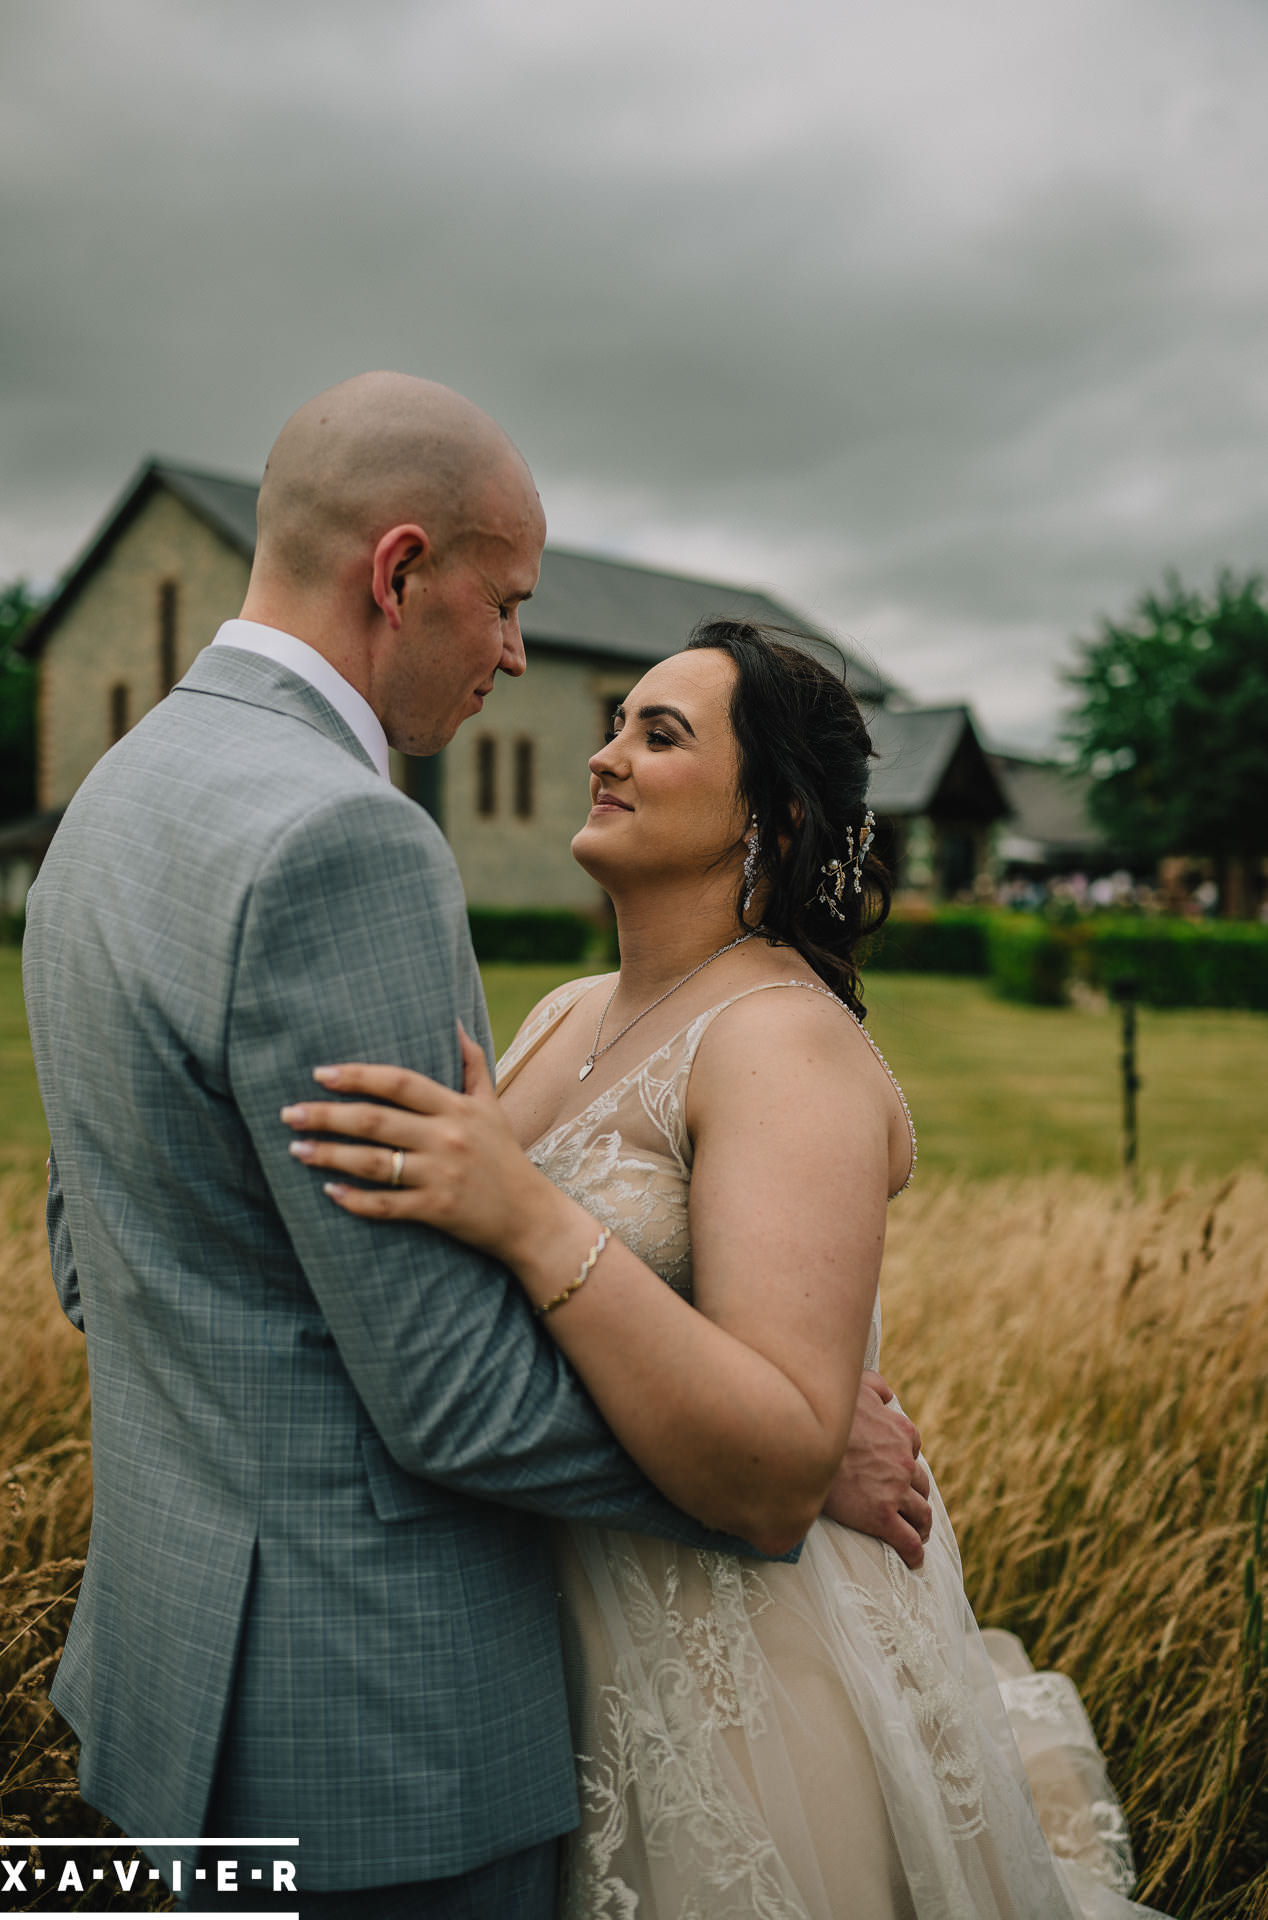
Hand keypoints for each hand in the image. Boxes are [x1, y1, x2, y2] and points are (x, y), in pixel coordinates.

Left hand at [280, 1024, 550, 1259]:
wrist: (530, 1216)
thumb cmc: (504, 1156)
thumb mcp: (492, 1105)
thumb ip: (473, 1064)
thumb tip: (454, 1022)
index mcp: (456, 1107)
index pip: (399, 1082)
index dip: (358, 1075)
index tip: (320, 1073)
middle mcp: (448, 1137)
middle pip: (376, 1120)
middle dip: (327, 1115)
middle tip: (288, 1113)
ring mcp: (442, 1175)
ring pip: (375, 1162)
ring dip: (330, 1155)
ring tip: (296, 1149)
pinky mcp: (437, 1210)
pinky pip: (387, 1205)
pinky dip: (355, 1199)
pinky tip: (328, 1191)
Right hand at [820, 1370, 931, 1569]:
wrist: (803, 1439)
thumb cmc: (825, 1411)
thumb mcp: (857, 1387)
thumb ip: (876, 1387)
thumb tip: (888, 1394)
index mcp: (902, 1432)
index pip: (914, 1451)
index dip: (906, 1463)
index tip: (898, 1474)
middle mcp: (904, 1462)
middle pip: (920, 1484)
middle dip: (915, 1495)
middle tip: (908, 1507)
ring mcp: (895, 1490)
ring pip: (921, 1513)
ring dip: (921, 1524)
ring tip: (916, 1533)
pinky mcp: (881, 1517)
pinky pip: (907, 1540)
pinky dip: (914, 1552)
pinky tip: (914, 1560)